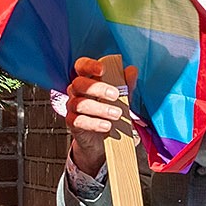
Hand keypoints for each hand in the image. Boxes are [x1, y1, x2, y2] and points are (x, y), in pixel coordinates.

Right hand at [64, 57, 132, 173]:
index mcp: (86, 80)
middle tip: (115, 95)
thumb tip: (132, 70)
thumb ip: (126, 84)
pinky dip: (94, 123)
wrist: (101, 139)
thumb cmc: (108, 113)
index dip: (89, 65)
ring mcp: (72, 107)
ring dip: (100, 108)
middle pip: (79, 83)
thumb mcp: (120, 98)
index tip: (102, 69)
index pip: (81, 66)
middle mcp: (76, 91)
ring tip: (117, 114)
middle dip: (98, 88)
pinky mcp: (73, 123)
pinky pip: (79, 121)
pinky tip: (107, 125)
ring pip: (80, 103)